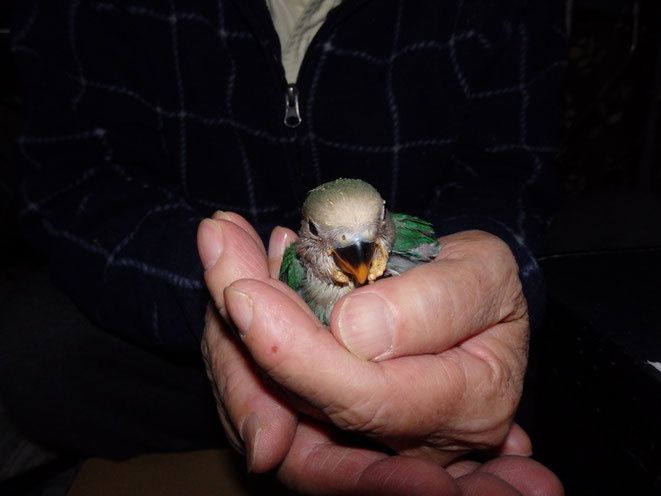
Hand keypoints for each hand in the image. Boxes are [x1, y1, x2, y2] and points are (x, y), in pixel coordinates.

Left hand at [197, 212, 562, 494]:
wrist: (463, 299)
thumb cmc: (479, 281)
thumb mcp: (483, 269)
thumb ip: (439, 301)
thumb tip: (355, 329)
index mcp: (465, 403)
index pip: (367, 398)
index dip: (298, 354)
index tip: (243, 290)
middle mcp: (409, 441)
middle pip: (303, 417)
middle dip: (241, 336)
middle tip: (218, 248)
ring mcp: (362, 438)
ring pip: (271, 414)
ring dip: (229, 333)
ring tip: (224, 248)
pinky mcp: (323, 422)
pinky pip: (265, 398)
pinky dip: (238, 339)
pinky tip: (241, 277)